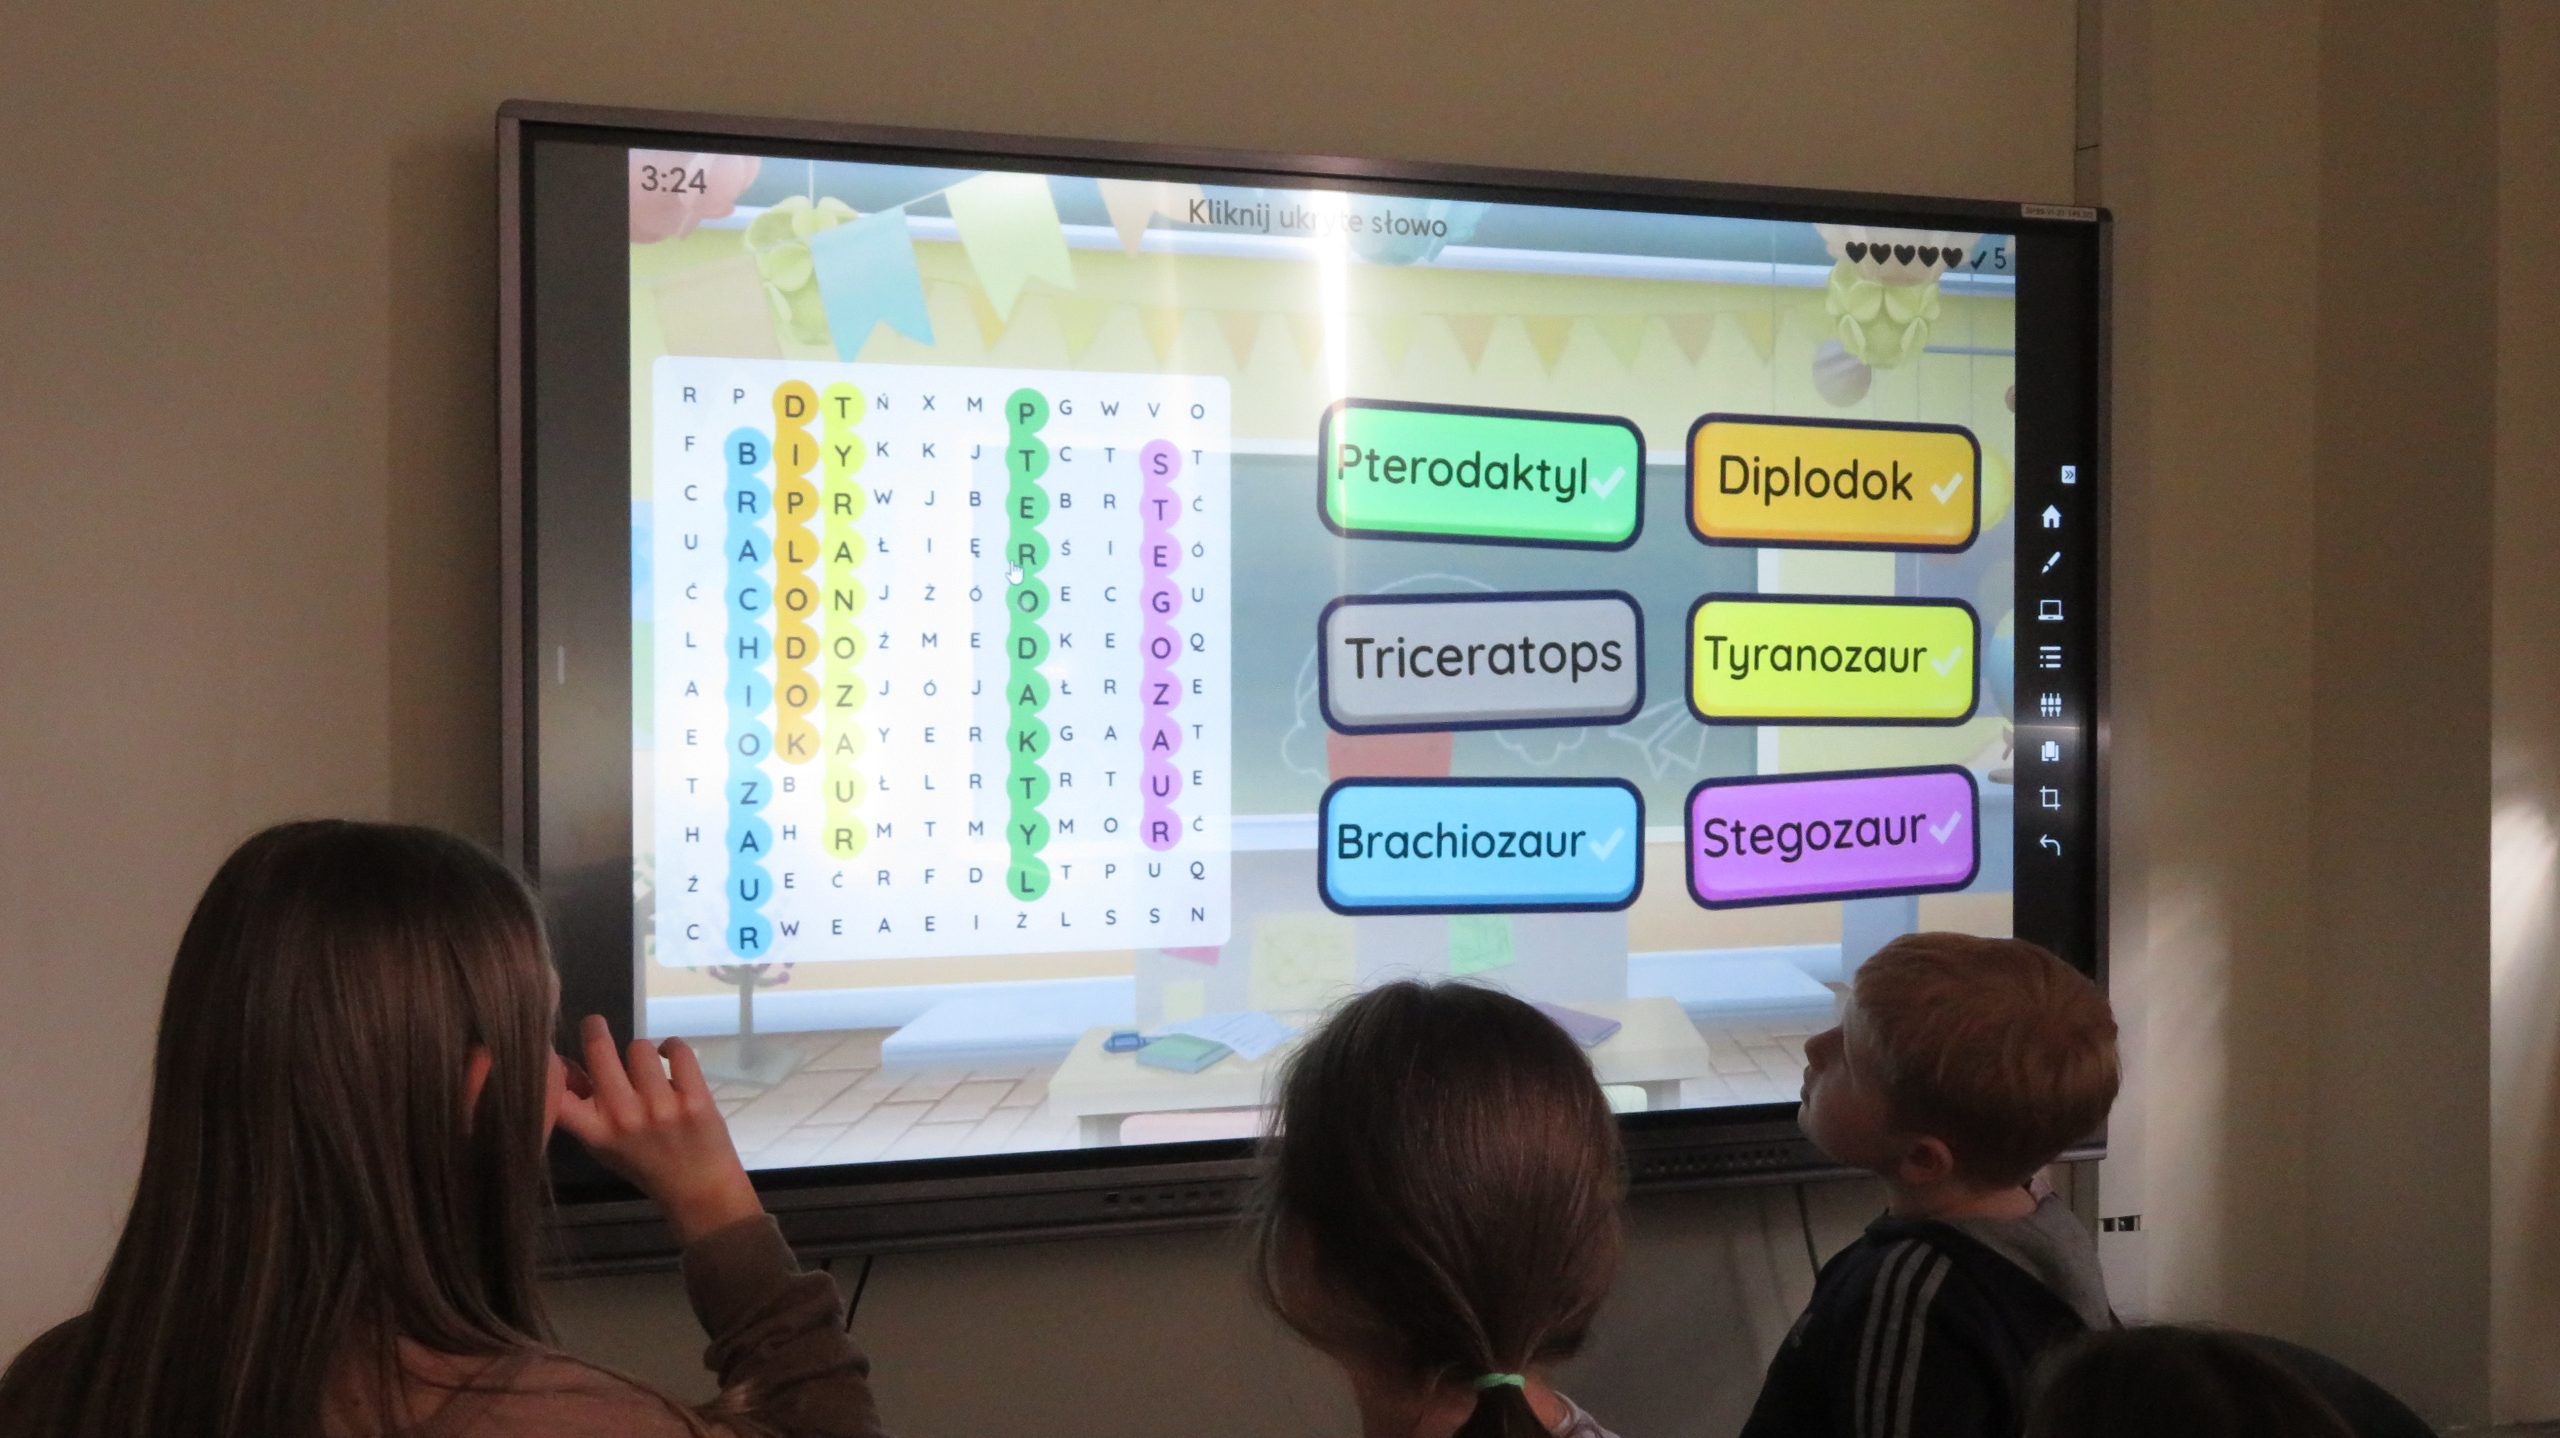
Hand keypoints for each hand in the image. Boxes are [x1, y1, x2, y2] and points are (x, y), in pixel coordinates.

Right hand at [554, 1015, 763, 1243]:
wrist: (698, 1188)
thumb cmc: (644, 1163)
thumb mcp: (602, 1144)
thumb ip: (582, 1107)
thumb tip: (563, 1063)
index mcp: (596, 1132)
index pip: (557, 1094)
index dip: (547, 1065)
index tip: (547, 1047)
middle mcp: (624, 1117)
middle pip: (600, 1050)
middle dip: (594, 1029)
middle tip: (595, 1025)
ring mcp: (661, 1107)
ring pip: (639, 1047)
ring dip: (641, 1053)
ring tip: (646, 1069)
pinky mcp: (695, 1099)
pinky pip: (678, 1050)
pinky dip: (672, 1047)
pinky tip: (669, 1056)